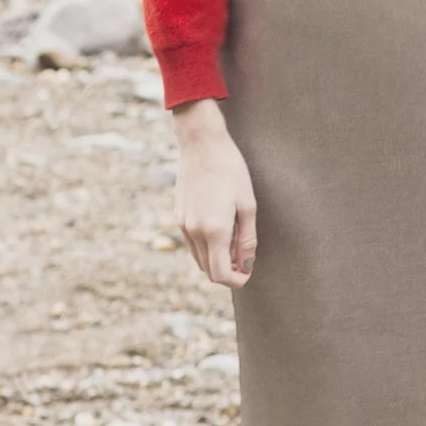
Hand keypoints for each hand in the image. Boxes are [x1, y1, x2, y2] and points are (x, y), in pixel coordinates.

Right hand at [172, 100, 256, 286]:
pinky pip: (191, 243)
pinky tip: (220, 232)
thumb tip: (246, 266)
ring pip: (198, 259)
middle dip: (227, 273)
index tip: (247, 275)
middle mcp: (193, 232)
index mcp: (213, 230)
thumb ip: (247, 240)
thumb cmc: (231, 171)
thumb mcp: (247, 205)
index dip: (236, 281)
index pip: (220, 274)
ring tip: (235, 246)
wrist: (201, 144)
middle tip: (245, 262)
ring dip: (216, 261)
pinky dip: (206, 247)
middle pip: (208, 270)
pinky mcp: (178, 216)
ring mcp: (182, 224)